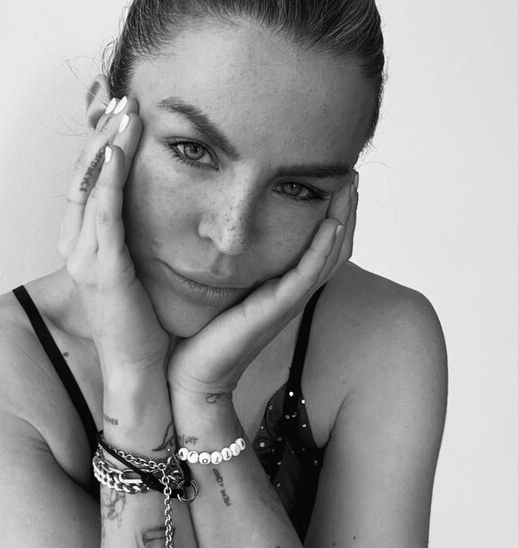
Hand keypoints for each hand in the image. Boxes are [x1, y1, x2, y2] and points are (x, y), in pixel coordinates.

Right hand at [62, 97, 170, 382]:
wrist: (142, 370)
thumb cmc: (146, 321)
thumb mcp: (140, 269)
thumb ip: (140, 236)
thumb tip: (161, 205)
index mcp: (88, 244)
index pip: (90, 180)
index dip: (99, 142)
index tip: (116, 108)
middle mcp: (79, 247)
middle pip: (84, 175)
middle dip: (101, 133)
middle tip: (120, 96)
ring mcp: (86, 259)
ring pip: (90, 189)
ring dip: (105, 147)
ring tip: (123, 111)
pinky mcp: (102, 272)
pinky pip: (102, 218)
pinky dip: (105, 183)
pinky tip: (114, 154)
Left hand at [167, 177, 357, 399]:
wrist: (194, 371)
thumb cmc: (205, 331)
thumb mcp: (226, 287)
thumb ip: (237, 264)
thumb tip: (225, 229)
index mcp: (285, 286)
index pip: (323, 245)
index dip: (335, 214)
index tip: (338, 180)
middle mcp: (294, 292)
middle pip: (336, 247)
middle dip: (347, 210)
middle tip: (353, 175)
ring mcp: (289, 301)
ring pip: (330, 256)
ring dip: (343, 220)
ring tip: (348, 187)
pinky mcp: (276, 308)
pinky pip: (307, 274)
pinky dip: (322, 248)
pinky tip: (330, 223)